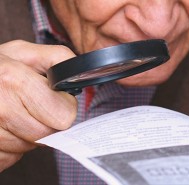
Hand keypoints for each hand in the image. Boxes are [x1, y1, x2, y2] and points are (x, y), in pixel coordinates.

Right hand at [0, 40, 77, 171]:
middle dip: (45, 122)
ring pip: (27, 148)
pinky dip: (10, 146)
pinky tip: (4, 127)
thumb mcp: (26, 53)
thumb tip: (82, 75)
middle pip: (46, 134)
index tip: (55, 102)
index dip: (63, 108)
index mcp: (13, 81)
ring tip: (14, 114)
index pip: (62, 115)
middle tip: (32, 107)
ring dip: (26, 134)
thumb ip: (59, 60)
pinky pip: (9, 158)